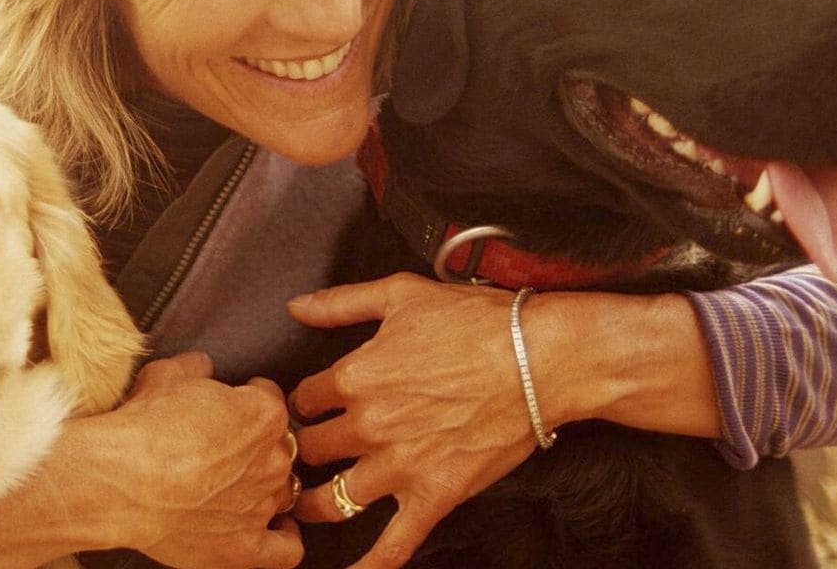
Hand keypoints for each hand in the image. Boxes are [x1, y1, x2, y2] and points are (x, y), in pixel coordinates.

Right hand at [101, 352, 302, 568]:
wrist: (121, 481)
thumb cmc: (142, 426)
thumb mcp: (165, 376)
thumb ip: (193, 368)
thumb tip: (202, 366)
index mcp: (262, 415)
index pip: (270, 399)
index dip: (248, 398)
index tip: (232, 403)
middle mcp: (272, 461)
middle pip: (278, 448)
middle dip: (254, 445)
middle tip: (221, 446)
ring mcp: (261, 506)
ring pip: (280, 492)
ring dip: (262, 487)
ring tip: (233, 486)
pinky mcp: (245, 547)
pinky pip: (285, 549)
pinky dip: (285, 539)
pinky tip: (274, 530)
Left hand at [285, 274, 537, 567]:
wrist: (541, 359)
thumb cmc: (474, 322)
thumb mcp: (399, 294)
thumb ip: (341, 303)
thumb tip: (295, 307)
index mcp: (354, 377)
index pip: (303, 400)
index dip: (304, 403)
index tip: (312, 407)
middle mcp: (367, 426)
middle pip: (309, 450)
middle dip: (302, 450)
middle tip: (304, 454)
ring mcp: (399, 466)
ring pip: (331, 499)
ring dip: (312, 504)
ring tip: (303, 506)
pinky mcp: (434, 495)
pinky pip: (394, 543)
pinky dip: (371, 565)